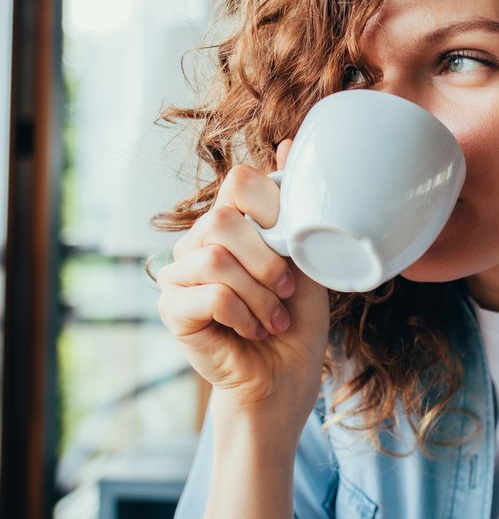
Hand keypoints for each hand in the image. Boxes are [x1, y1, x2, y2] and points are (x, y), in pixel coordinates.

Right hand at [156, 139, 330, 432]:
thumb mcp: (307, 256)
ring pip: (216, 257)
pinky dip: (243, 314)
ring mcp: (179, 274)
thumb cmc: (298, 318)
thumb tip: (288, 143)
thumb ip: (294, 207)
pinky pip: (208, 293)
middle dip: (268, 260)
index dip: (272, 209)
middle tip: (287, 292)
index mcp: (231, 223)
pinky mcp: (172, 309)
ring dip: (259, 294)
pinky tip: (254, 330)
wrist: (286, 376)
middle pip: (224, 219)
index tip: (293, 246)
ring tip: (274, 318)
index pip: (239, 182)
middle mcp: (198, 241)